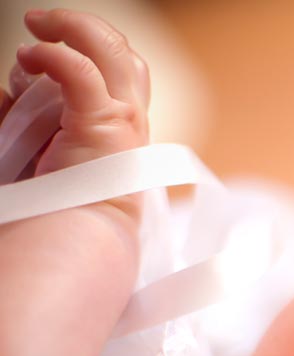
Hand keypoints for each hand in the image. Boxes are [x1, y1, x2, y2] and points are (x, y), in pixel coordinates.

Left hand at [10, 9, 149, 217]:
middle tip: (42, 25)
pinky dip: (54, 53)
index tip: (38, 56)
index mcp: (120, 131)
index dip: (86, 50)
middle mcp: (129, 120)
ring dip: (72, 29)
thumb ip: (27, 119)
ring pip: (111, 49)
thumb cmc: (59, 209)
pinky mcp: (105, 123)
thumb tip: (6, 92)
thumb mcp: (42, 151)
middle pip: (123, 54)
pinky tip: (32, 56)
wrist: (75, 238)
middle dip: (84, 31)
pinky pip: (80, 70)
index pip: (119, 74)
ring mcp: (123, 119)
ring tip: (37, 28)